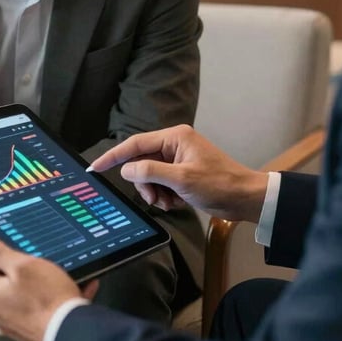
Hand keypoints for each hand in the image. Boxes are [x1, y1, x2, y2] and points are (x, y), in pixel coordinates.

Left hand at [0, 235, 98, 340]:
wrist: (70, 332)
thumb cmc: (49, 300)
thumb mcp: (23, 266)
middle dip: (11, 265)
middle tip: (28, 256)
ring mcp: (10, 322)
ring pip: (15, 292)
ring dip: (30, 280)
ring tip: (51, 273)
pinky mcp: (26, 329)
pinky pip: (30, 305)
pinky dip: (42, 296)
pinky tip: (60, 288)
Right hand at [89, 124, 268, 222]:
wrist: (245, 198)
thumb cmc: (219, 184)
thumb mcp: (182, 179)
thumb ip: (151, 171)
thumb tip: (126, 169)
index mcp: (175, 137)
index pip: (135, 143)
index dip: (114, 156)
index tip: (96, 167)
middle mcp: (174, 144)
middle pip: (142, 162)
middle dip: (144, 183)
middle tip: (154, 199)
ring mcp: (178, 159)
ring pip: (150, 175)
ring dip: (155, 192)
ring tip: (169, 203)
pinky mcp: (182, 173)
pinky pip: (161, 183)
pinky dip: (164, 195)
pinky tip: (177, 203)